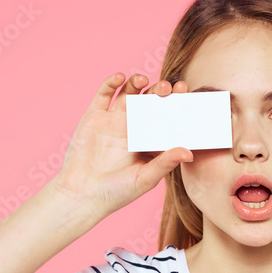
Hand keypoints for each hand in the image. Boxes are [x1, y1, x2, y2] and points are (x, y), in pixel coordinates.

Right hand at [50, 72, 192, 219]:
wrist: (82, 195)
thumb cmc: (117, 192)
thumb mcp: (145, 178)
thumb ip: (165, 163)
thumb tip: (189, 153)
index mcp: (150, 140)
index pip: (167, 117)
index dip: (176, 104)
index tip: (185, 92)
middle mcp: (134, 128)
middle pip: (150, 102)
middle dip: (159, 91)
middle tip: (166, 86)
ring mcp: (114, 121)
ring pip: (129, 94)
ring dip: (136, 82)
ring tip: (141, 79)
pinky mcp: (94, 117)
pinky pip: (104, 95)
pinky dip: (111, 83)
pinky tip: (119, 77)